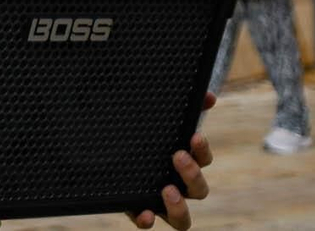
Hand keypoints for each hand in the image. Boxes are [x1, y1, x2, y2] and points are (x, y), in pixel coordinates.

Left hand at [127, 92, 214, 228]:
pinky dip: (147, 220)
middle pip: (199, 190)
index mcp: (184, 162)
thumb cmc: (140, 135)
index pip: (203, 160)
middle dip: (193, 174)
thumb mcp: (154, 120)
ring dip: (180, 207)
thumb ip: (181, 107)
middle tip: (178, 156)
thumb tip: (208, 96)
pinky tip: (144, 215)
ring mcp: (160, 202)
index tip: (195, 136)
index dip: (203, 151)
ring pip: (182, 218)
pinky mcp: (138, 209)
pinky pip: (147, 221)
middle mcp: (177, 185)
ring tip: (168, 189)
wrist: (106, 151)